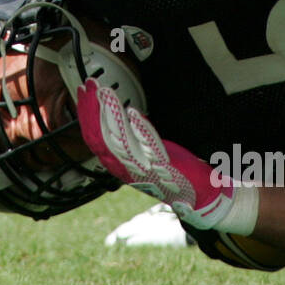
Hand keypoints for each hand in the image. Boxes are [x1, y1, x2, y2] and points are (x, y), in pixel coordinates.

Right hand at [75, 79, 234, 229]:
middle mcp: (126, 169)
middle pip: (101, 138)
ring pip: (120, 142)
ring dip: (111, 114)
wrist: (201, 198)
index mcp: (118, 165)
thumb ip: (130, 138)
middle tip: (89, 85)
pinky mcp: (164, 169)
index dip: (86, 113)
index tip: (83, 91)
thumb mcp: (144, 154)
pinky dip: (141, 131)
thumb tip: (119, 114)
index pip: (94, 138)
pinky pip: (149, 149)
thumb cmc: (173, 175)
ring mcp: (144, 170)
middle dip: (92, 109)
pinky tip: (134, 113)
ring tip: (105, 92)